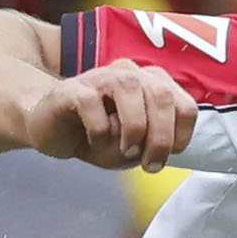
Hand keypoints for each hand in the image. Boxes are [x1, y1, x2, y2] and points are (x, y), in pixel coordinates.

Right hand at [27, 58, 198, 168]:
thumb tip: (157, 145)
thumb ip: (151, 145)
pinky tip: (92, 140)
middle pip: (162, 96)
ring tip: (124, 150)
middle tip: (148, 164)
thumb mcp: (133, 149)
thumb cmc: (97, 136)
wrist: (51, 130)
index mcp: (152, 85)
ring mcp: (100, 77)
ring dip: (134, 128)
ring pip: (130, 88)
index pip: (184, 105)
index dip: (181, 136)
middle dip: (161, 138)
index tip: (166, 158)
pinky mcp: (72, 88)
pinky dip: (98, 130)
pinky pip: (91, 103)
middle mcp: (130, 73)